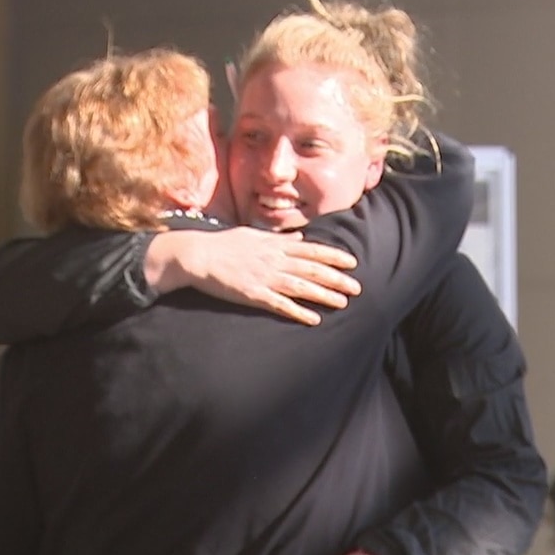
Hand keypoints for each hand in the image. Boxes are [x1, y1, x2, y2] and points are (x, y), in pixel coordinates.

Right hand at [183, 228, 360, 325]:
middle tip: (357, 288)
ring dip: (324, 295)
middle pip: (312, 269)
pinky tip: (314, 319)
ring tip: (343, 303)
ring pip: (301, 287)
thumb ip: (279, 237)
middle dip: (337, 278)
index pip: (311, 250)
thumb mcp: (253, 234)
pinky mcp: (253, 295)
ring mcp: (265, 278)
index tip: (352, 262)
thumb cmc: (223, 244)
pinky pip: (280, 305)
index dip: (334, 256)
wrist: (197, 255)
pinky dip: (298, 312)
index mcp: (275, 245)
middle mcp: (274, 260)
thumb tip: (300, 236)